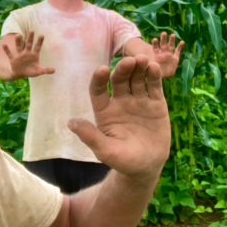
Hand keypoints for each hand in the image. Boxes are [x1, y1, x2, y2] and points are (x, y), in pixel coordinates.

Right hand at [2, 31, 55, 77]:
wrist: (20, 74)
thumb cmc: (31, 71)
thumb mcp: (38, 71)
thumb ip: (45, 70)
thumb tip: (54, 70)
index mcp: (34, 55)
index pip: (37, 47)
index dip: (40, 42)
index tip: (42, 35)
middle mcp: (27, 53)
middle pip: (29, 44)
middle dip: (30, 38)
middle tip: (32, 30)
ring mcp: (19, 55)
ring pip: (19, 47)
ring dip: (18, 41)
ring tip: (18, 35)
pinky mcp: (13, 59)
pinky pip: (9, 54)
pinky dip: (7, 50)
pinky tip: (4, 45)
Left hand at [67, 56, 170, 180]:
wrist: (148, 167)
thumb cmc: (123, 161)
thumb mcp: (105, 151)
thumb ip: (91, 136)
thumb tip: (71, 123)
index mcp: (105, 111)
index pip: (98, 90)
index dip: (99, 80)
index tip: (102, 70)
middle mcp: (120, 102)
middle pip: (119, 80)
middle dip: (123, 69)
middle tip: (129, 61)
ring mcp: (139, 100)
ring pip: (137, 79)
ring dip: (139, 68)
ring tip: (142, 60)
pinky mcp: (156, 103)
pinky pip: (154, 86)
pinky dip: (154, 76)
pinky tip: (154, 67)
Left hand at [151, 32, 184, 77]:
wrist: (164, 76)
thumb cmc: (156, 73)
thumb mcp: (153, 69)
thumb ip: (150, 65)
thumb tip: (145, 64)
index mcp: (157, 55)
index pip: (156, 48)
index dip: (155, 44)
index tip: (154, 39)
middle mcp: (163, 53)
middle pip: (163, 44)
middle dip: (163, 39)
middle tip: (163, 33)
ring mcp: (169, 55)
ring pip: (170, 46)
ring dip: (171, 40)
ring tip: (172, 35)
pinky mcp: (175, 58)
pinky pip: (178, 51)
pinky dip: (180, 46)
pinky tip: (182, 42)